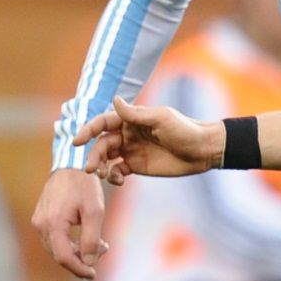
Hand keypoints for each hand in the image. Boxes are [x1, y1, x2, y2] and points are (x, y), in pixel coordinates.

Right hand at [32, 166, 108, 278]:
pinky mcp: (42, 217)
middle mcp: (41, 224)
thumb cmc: (84, 186)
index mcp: (53, 224)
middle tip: (104, 250)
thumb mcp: (95, 212)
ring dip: (77, 251)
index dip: (79, 269)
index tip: (93, 275)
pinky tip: (87, 236)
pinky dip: (70, 242)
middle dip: (81, 259)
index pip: (63, 257)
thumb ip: (92, 239)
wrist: (71, 164)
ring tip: (100, 243)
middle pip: (59, 254)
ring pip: (56, 247)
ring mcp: (39, 221)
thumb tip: (90, 262)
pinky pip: (55, 238)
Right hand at [76, 97, 222, 182]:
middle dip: (93, 155)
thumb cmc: (185, 130)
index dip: (88, 130)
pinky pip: (118, 171)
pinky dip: (114, 176)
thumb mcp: (161, 119)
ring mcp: (131, 150)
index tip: (77, 141)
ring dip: (100, 166)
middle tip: (90, 168)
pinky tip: (118, 180)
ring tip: (103, 174)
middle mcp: (127, 134)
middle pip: (101, 143)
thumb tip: (115, 100)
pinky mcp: (137, 166)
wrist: (203, 150)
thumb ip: (136, 114)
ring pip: (106, 158)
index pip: (103, 122)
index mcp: (131, 120)